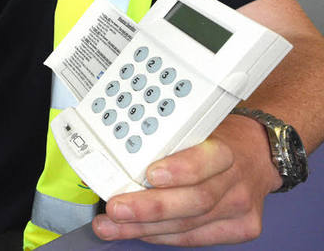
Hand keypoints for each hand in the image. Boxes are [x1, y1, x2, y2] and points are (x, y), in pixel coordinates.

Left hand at [92, 114, 279, 244]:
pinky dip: (159, 236)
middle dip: (149, 208)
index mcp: (225, 149)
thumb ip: (167, 144)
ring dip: (143, 228)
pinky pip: (192, 239)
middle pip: (195, 200)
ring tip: (111, 226)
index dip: (179, 169)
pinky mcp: (239, 230)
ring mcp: (240, 209)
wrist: (257, 156)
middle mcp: (236, 180)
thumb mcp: (196, 131)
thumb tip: (120, 159)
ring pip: (188, 225)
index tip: (151, 174)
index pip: (207, 160)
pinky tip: (136, 231)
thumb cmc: (219, 141)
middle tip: (116, 208)